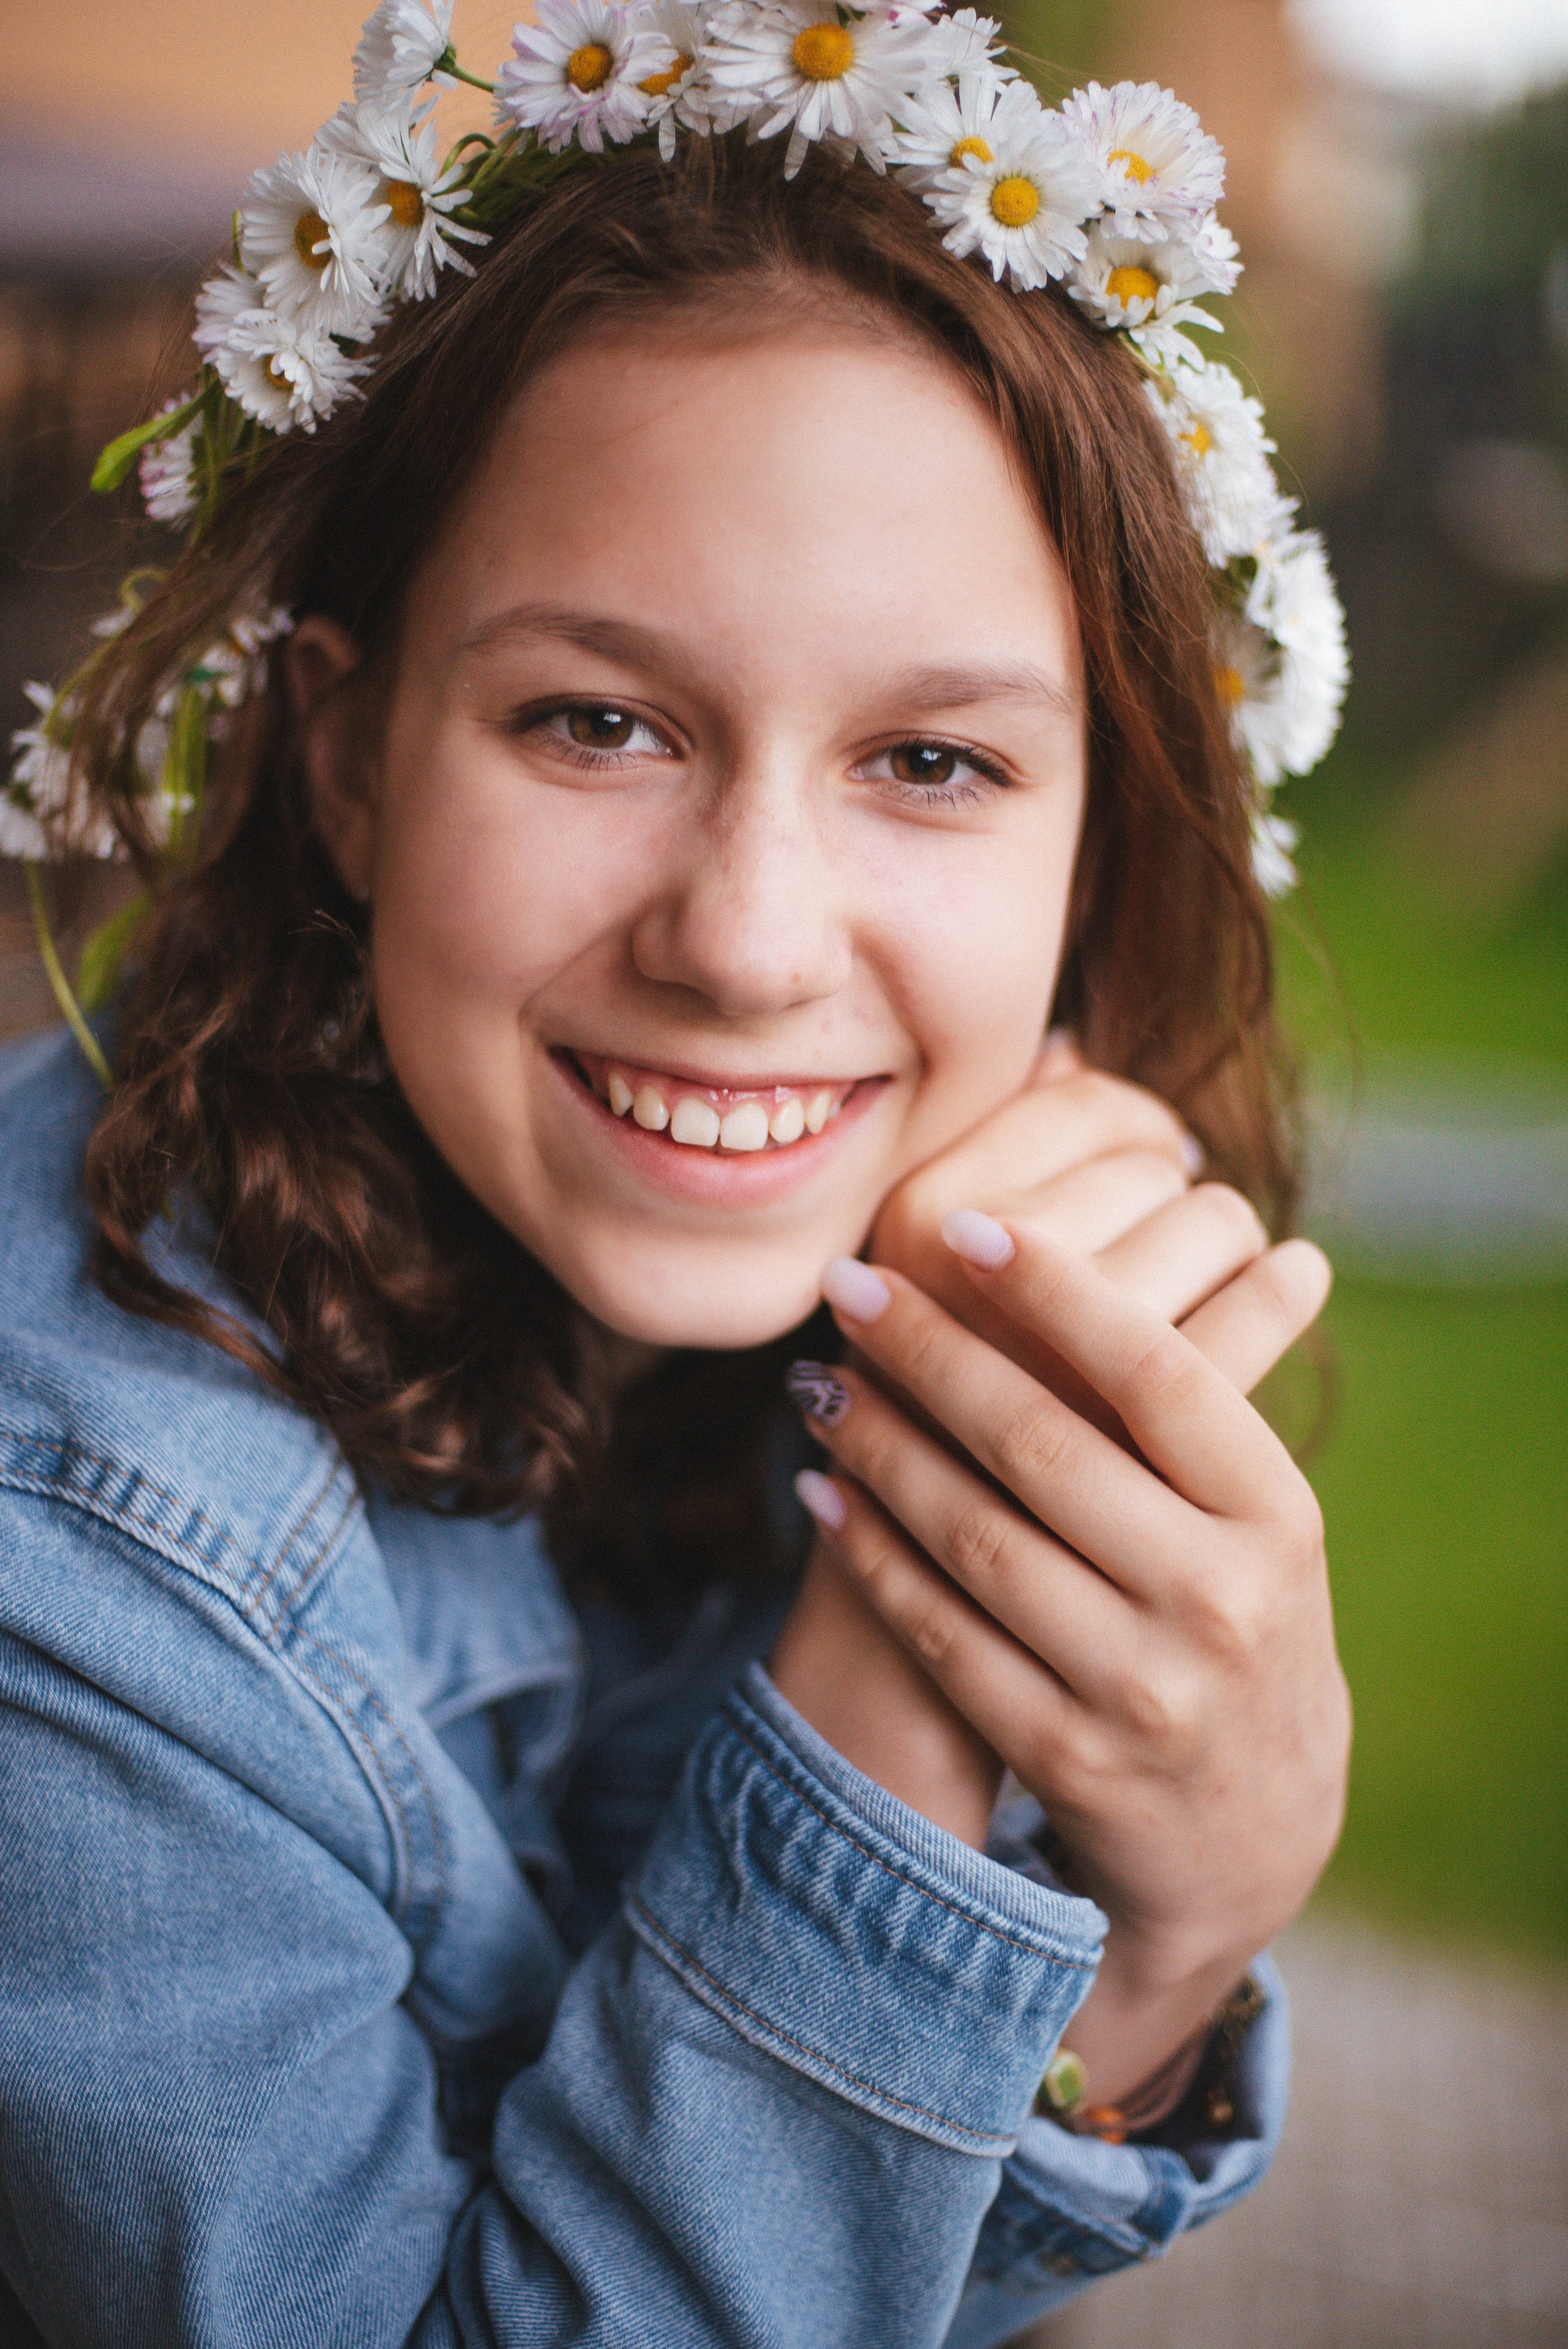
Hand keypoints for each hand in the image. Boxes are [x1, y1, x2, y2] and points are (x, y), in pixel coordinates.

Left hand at [775, 1043, 1221, 1849]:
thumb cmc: (1235, 1613)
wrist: (1251, 1824)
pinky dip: (872, 1555)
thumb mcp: (1253, 1517)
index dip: (1055, 1288)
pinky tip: (821, 1492)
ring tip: (817, 1379)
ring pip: (977, 1538)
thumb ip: (1188, 1401)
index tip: (963, 1222)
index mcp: (1275, 1514)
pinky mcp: (1065, 1756)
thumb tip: (1109, 1209)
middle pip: (1045, 1444)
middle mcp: (1218, 1599)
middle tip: (848, 1284)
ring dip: (879, 1447)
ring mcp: (1141, 1688)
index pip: (1156, 1373)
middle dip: (929, 1352)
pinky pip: (943, 1634)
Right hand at [870, 1038, 1300, 1426]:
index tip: (1136, 1155)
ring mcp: (1070, 1360)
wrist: (916, 1602)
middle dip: (1171, 1186)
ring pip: (1212, 1224)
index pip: (1077, 1099)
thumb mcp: (925, 1280)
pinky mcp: (1145, 1440)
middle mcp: (987, 1281)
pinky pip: (1253, 1311)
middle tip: (1163, 1225)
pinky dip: (1287, 1283)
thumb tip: (1067, 1047)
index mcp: (916, 1217)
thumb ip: (990, 1156)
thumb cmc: (920, 1419)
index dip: (1125, 1117)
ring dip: (1222, 1239)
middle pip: (1150, 1164)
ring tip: (1199, 1269)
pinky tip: (1296, 1275)